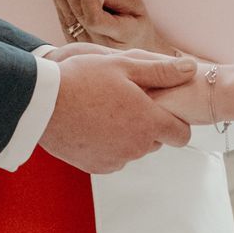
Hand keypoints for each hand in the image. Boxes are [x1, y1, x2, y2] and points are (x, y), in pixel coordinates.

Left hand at [40, 0, 166, 51]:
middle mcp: (100, 43)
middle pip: (77, 14)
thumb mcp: (138, 8)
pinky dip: (57, 4)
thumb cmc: (137, 26)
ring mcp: (87, 47)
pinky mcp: (77, 45)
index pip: (96, 18)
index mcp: (120, 34)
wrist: (136, 47)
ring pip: (67, 18)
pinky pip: (65, 23)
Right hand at [42, 47, 193, 173]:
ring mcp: (116, 159)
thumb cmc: (83, 78)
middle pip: (156, 140)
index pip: (182, 134)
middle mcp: (137, 146)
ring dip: (128, 135)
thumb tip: (191, 68)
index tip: (163, 109)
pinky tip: (92, 126)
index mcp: (149, 122)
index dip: (176, 121)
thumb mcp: (123, 66)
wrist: (41, 103)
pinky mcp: (97, 166)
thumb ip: (161, 71)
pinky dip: (109, 145)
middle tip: (126, 103)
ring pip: (134, 149)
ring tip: (105, 112)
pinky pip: (113, 157)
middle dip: (148, 125)